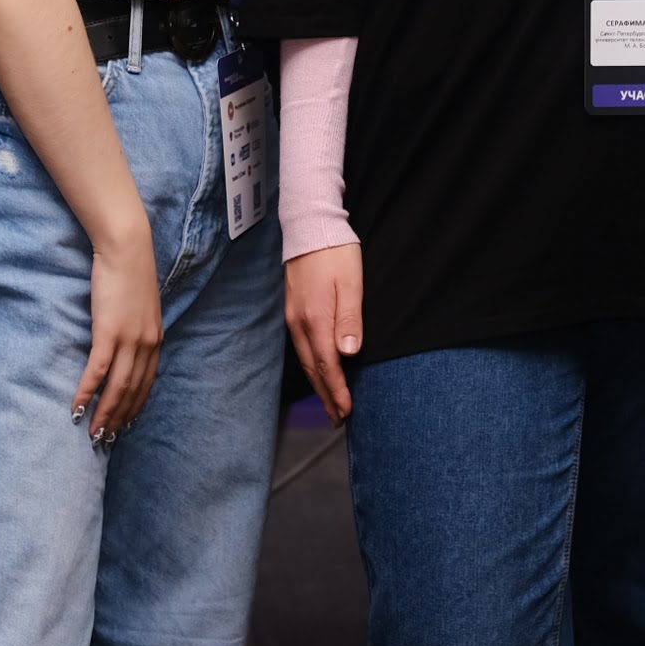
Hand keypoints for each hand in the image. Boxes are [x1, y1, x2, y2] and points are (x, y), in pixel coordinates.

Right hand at [76, 238, 164, 441]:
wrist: (127, 248)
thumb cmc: (130, 273)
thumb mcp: (142, 306)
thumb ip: (138, 328)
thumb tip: (127, 344)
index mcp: (155, 339)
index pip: (148, 383)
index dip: (136, 406)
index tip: (127, 424)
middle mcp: (147, 344)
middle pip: (133, 391)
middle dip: (120, 418)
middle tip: (107, 439)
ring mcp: (129, 339)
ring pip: (118, 387)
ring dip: (105, 413)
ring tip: (94, 432)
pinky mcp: (109, 332)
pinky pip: (98, 371)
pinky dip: (88, 392)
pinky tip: (78, 408)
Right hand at [286, 244, 363, 422]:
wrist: (309, 225)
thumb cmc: (335, 252)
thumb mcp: (351, 282)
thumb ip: (349, 318)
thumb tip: (347, 354)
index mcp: (316, 318)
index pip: (327, 365)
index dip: (337, 390)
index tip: (347, 411)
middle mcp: (299, 323)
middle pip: (312, 369)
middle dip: (326, 396)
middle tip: (339, 419)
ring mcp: (293, 318)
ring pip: (305, 360)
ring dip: (318, 384)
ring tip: (330, 404)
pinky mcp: (293, 311)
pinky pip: (301, 348)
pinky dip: (311, 366)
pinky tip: (318, 371)